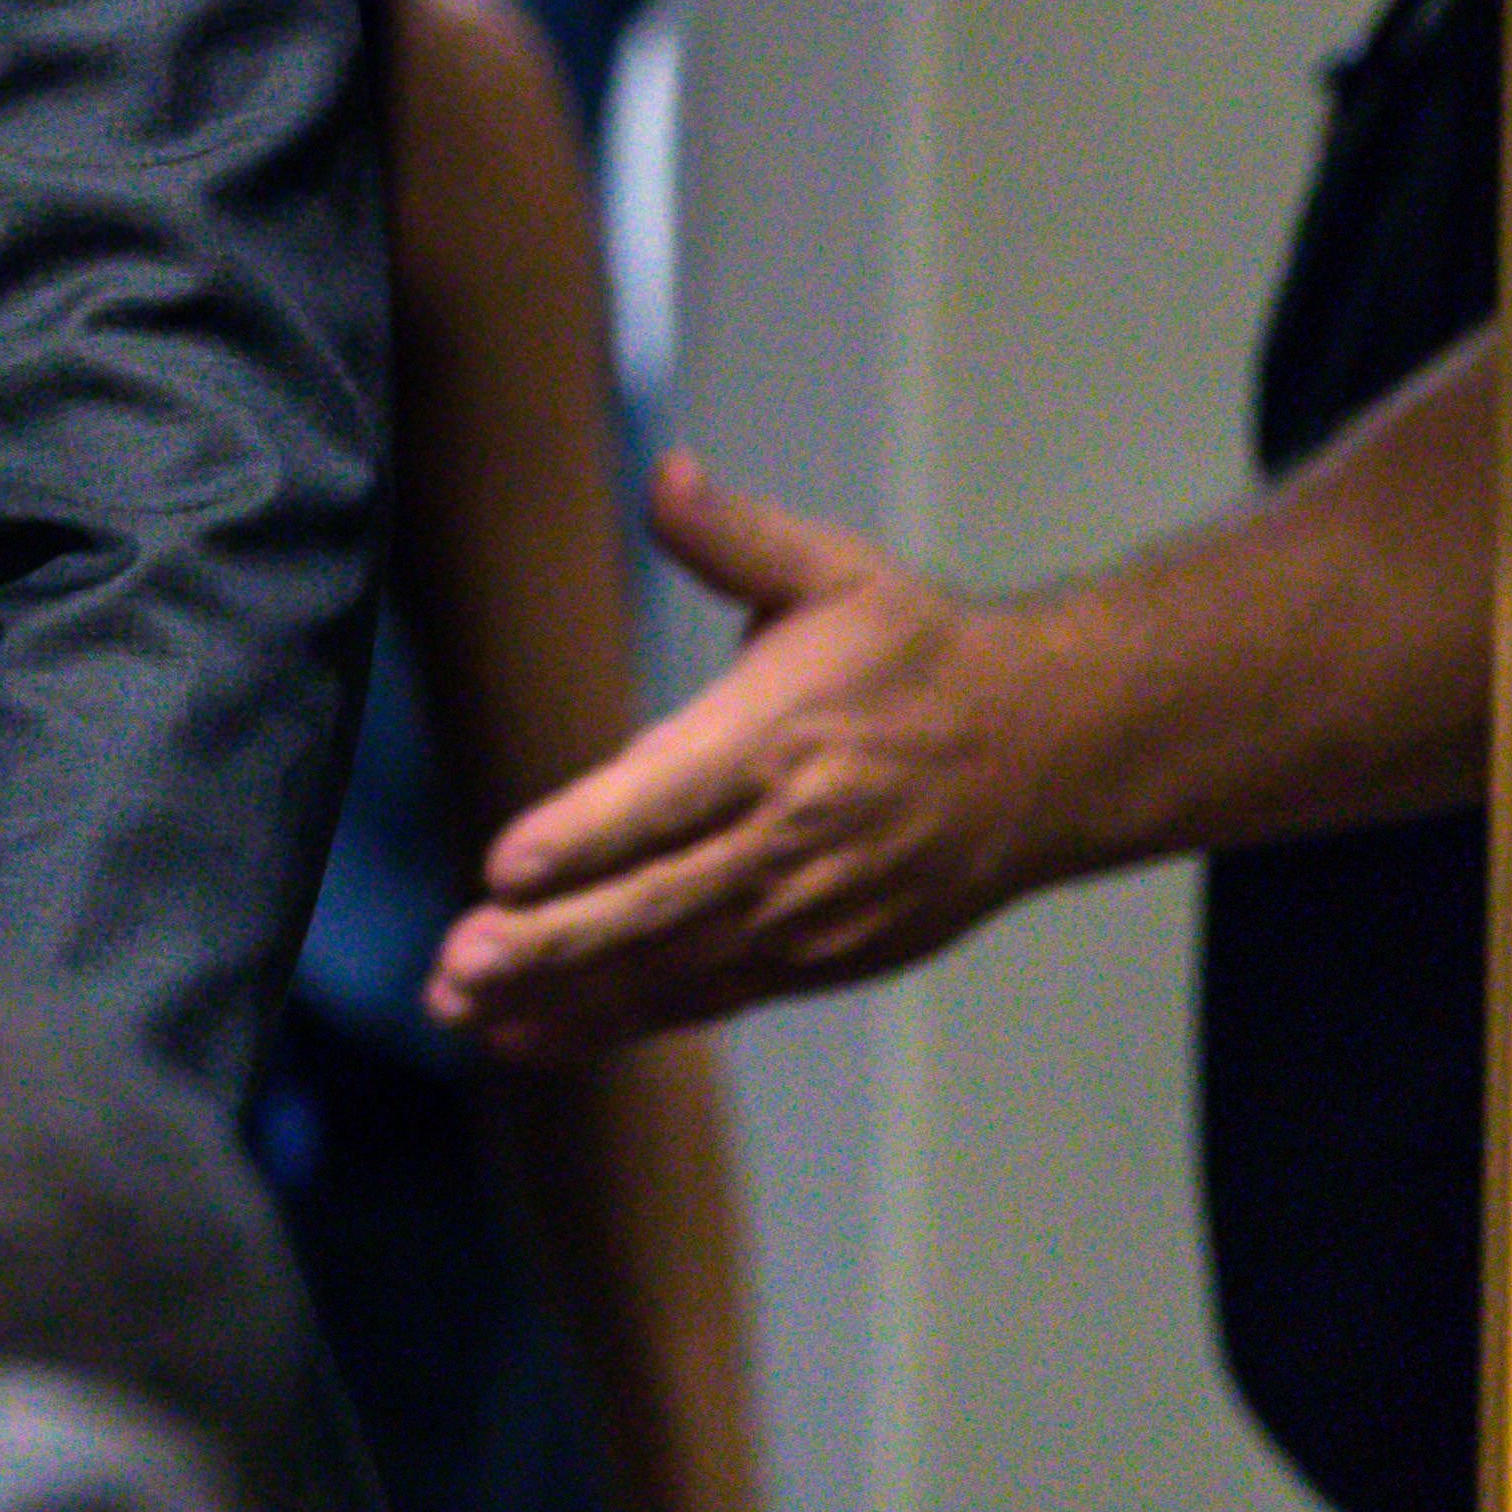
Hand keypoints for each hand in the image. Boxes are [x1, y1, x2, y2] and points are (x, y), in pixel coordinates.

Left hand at [428, 452, 1056, 1060]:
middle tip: (458, 962)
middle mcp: (792, 840)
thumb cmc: (921, 654)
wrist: (1053, 752)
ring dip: (565, 995)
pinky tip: (530, 1035)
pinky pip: (707, 999)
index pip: (669, 797)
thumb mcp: (833, 572)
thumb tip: (666, 475)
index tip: (504, 866)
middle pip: (660, 901)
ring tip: (463, 1009)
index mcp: (779, 741)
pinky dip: (618, 1022)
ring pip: (673, 967)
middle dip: (554, 940)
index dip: (587, 835)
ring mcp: (810, 913)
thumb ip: (734, 536)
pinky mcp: (822, 960)